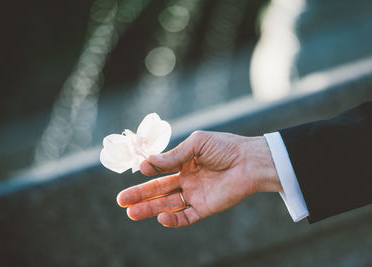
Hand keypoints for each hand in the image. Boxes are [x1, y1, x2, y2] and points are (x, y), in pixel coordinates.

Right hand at [116, 131, 281, 227]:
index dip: (148, 171)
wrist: (250, 161)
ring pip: (167, 205)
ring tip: (130, 213)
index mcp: (184, 162)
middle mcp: (187, 180)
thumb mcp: (197, 144)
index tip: (140, 168)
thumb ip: (174, 155)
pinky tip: (161, 217)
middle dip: (140, 195)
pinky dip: (173, 220)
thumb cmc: (225, 147)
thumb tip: (147, 162)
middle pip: (159, 190)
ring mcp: (195, 195)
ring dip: (150, 209)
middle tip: (121, 201)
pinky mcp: (205, 208)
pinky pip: (186, 217)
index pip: (160, 170)